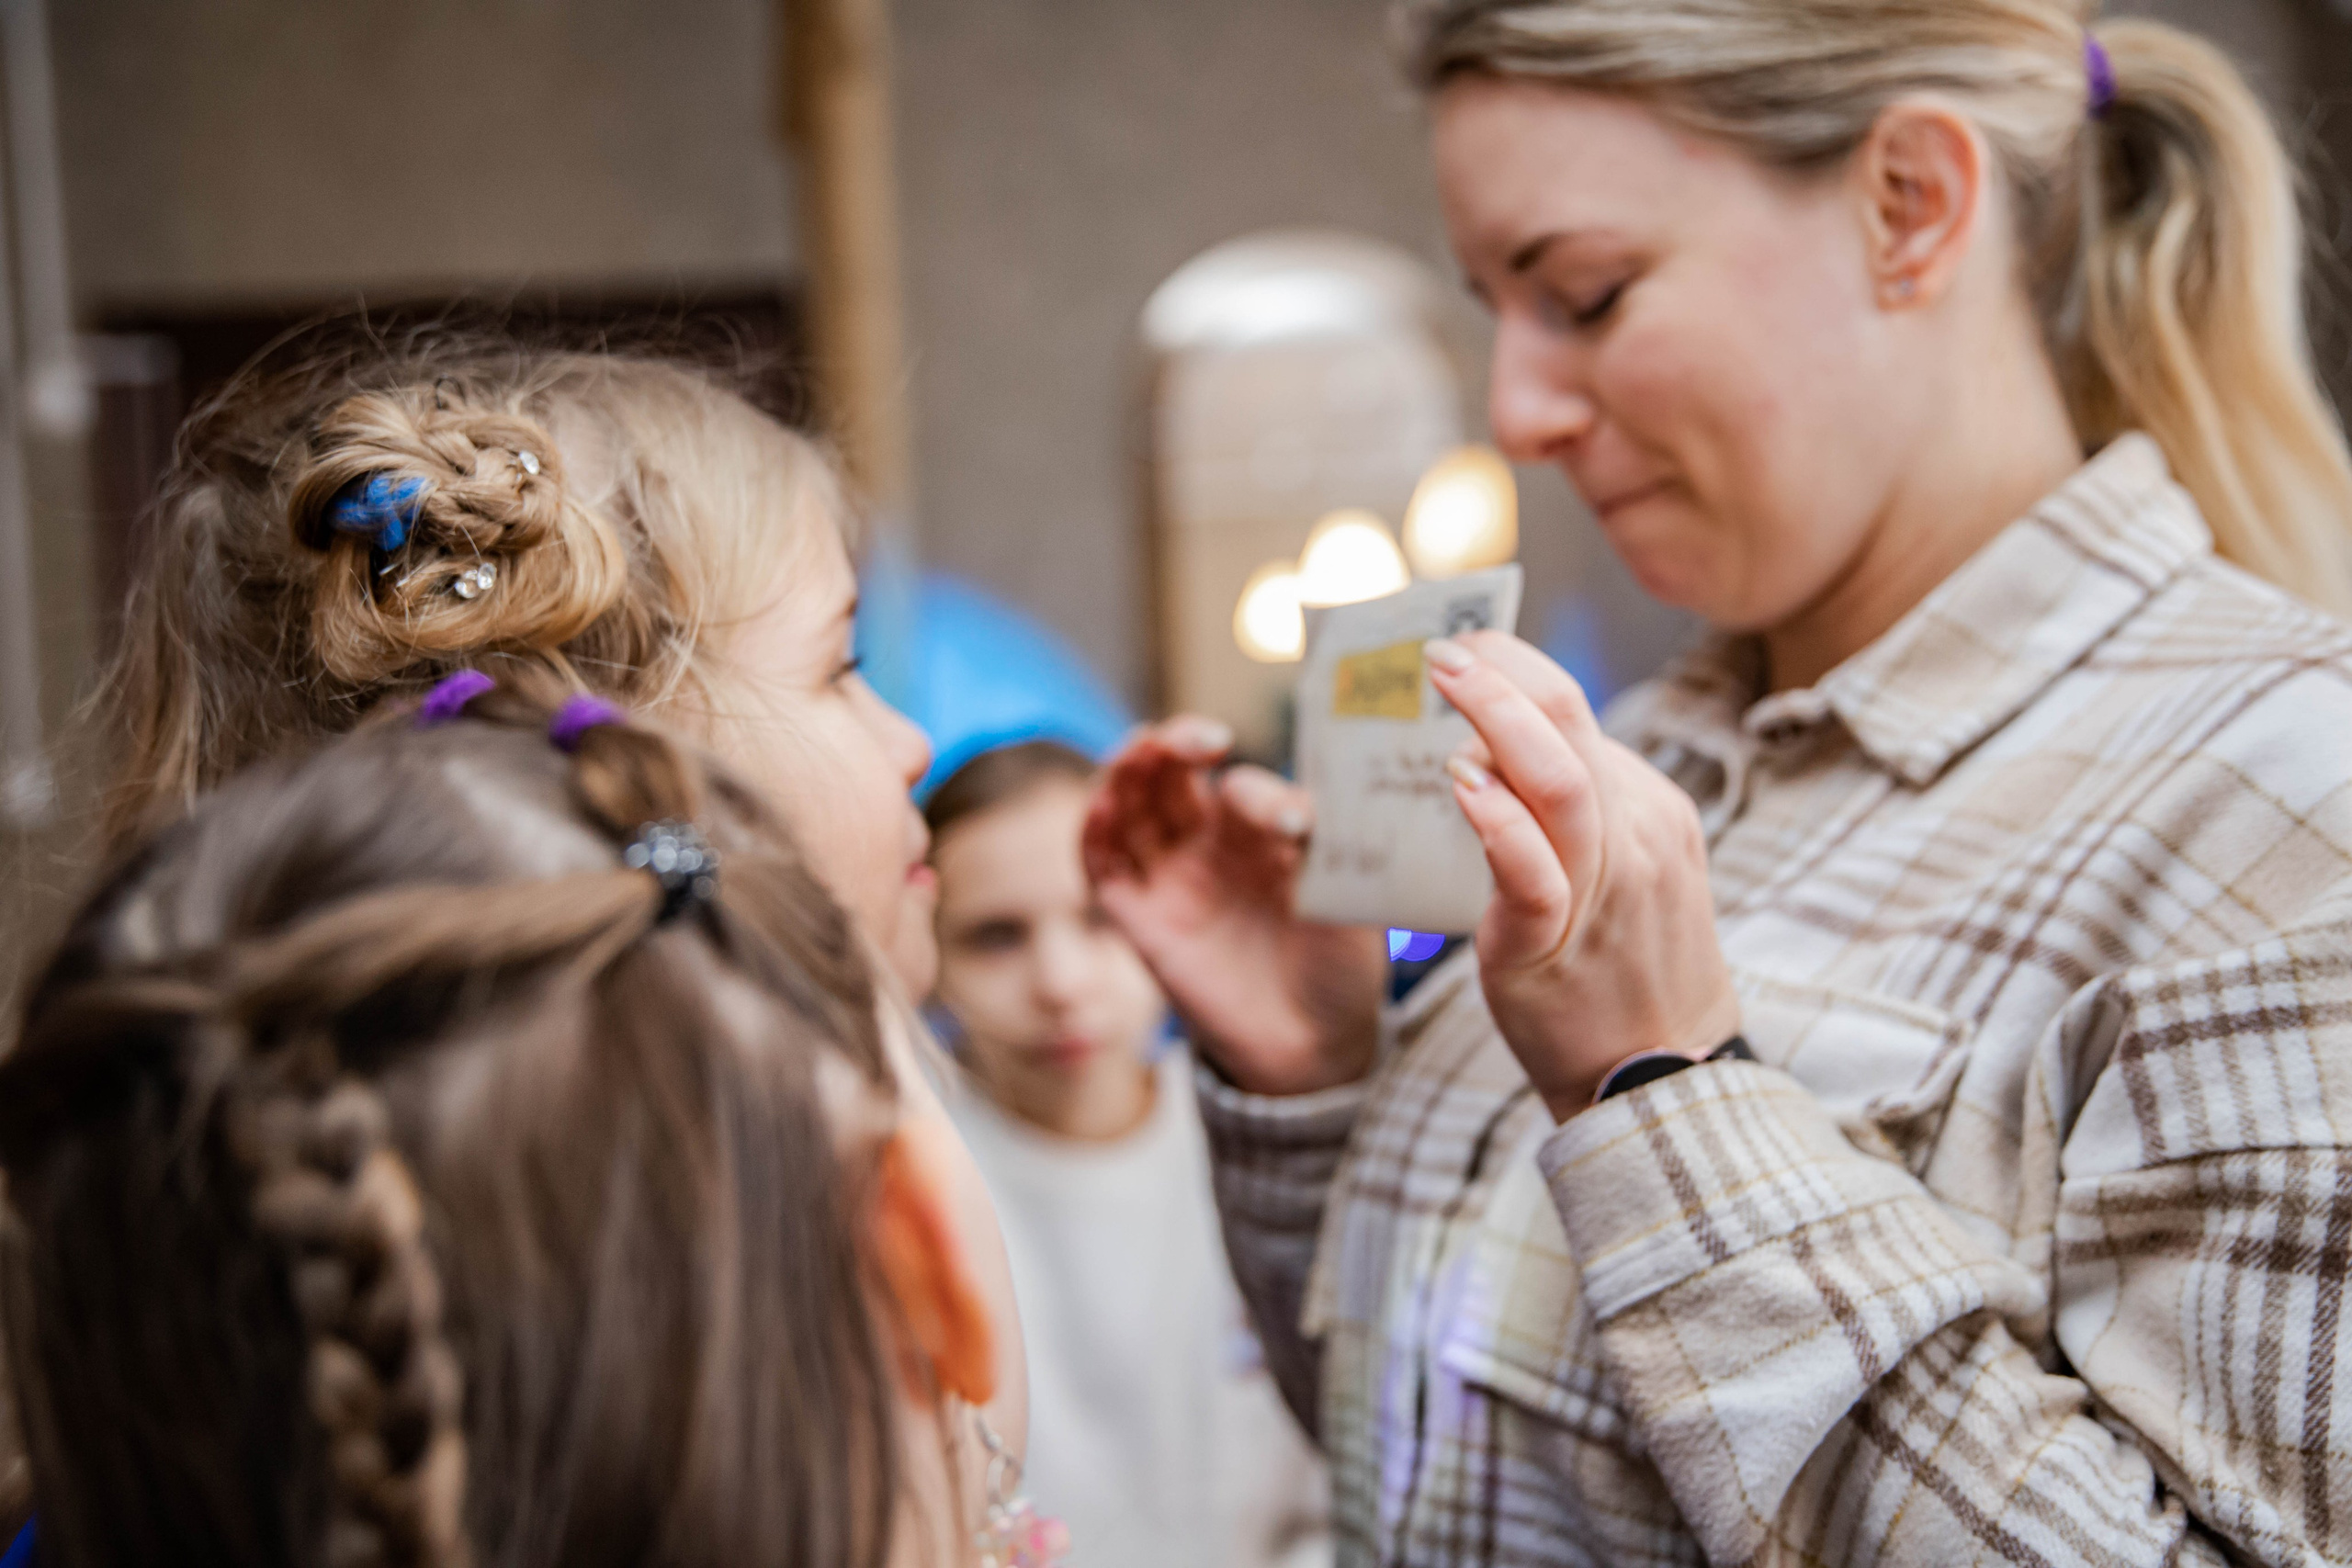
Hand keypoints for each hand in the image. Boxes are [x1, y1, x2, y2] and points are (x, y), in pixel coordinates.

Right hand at [1082, 717, 1386, 1096]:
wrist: (1315, 1046)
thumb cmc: (1339, 964)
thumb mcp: (1345, 897)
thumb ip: (1320, 848)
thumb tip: (1292, 809)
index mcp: (1260, 831)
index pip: (1238, 786)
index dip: (1254, 790)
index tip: (1289, 821)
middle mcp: (1208, 846)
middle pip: (1169, 775)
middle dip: (1173, 744)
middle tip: (1201, 740)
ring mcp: (1171, 881)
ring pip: (1128, 808)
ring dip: (1126, 772)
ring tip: (1140, 750)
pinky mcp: (1141, 923)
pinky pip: (1102, 868)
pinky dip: (1093, 831)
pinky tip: (1103, 806)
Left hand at [1427, 632, 1738, 1120]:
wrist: (1663, 1077)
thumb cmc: (1622, 969)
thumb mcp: (1620, 868)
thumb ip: (1573, 810)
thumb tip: (1495, 747)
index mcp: (1648, 809)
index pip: (1580, 716)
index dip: (1518, 671)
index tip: (1469, 644)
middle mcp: (1635, 838)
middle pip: (1573, 729)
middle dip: (1504, 675)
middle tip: (1445, 645)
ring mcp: (1603, 891)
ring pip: (1561, 786)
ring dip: (1497, 721)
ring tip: (1444, 682)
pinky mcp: (1557, 945)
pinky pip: (1535, 874)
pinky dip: (1499, 821)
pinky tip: (1458, 783)